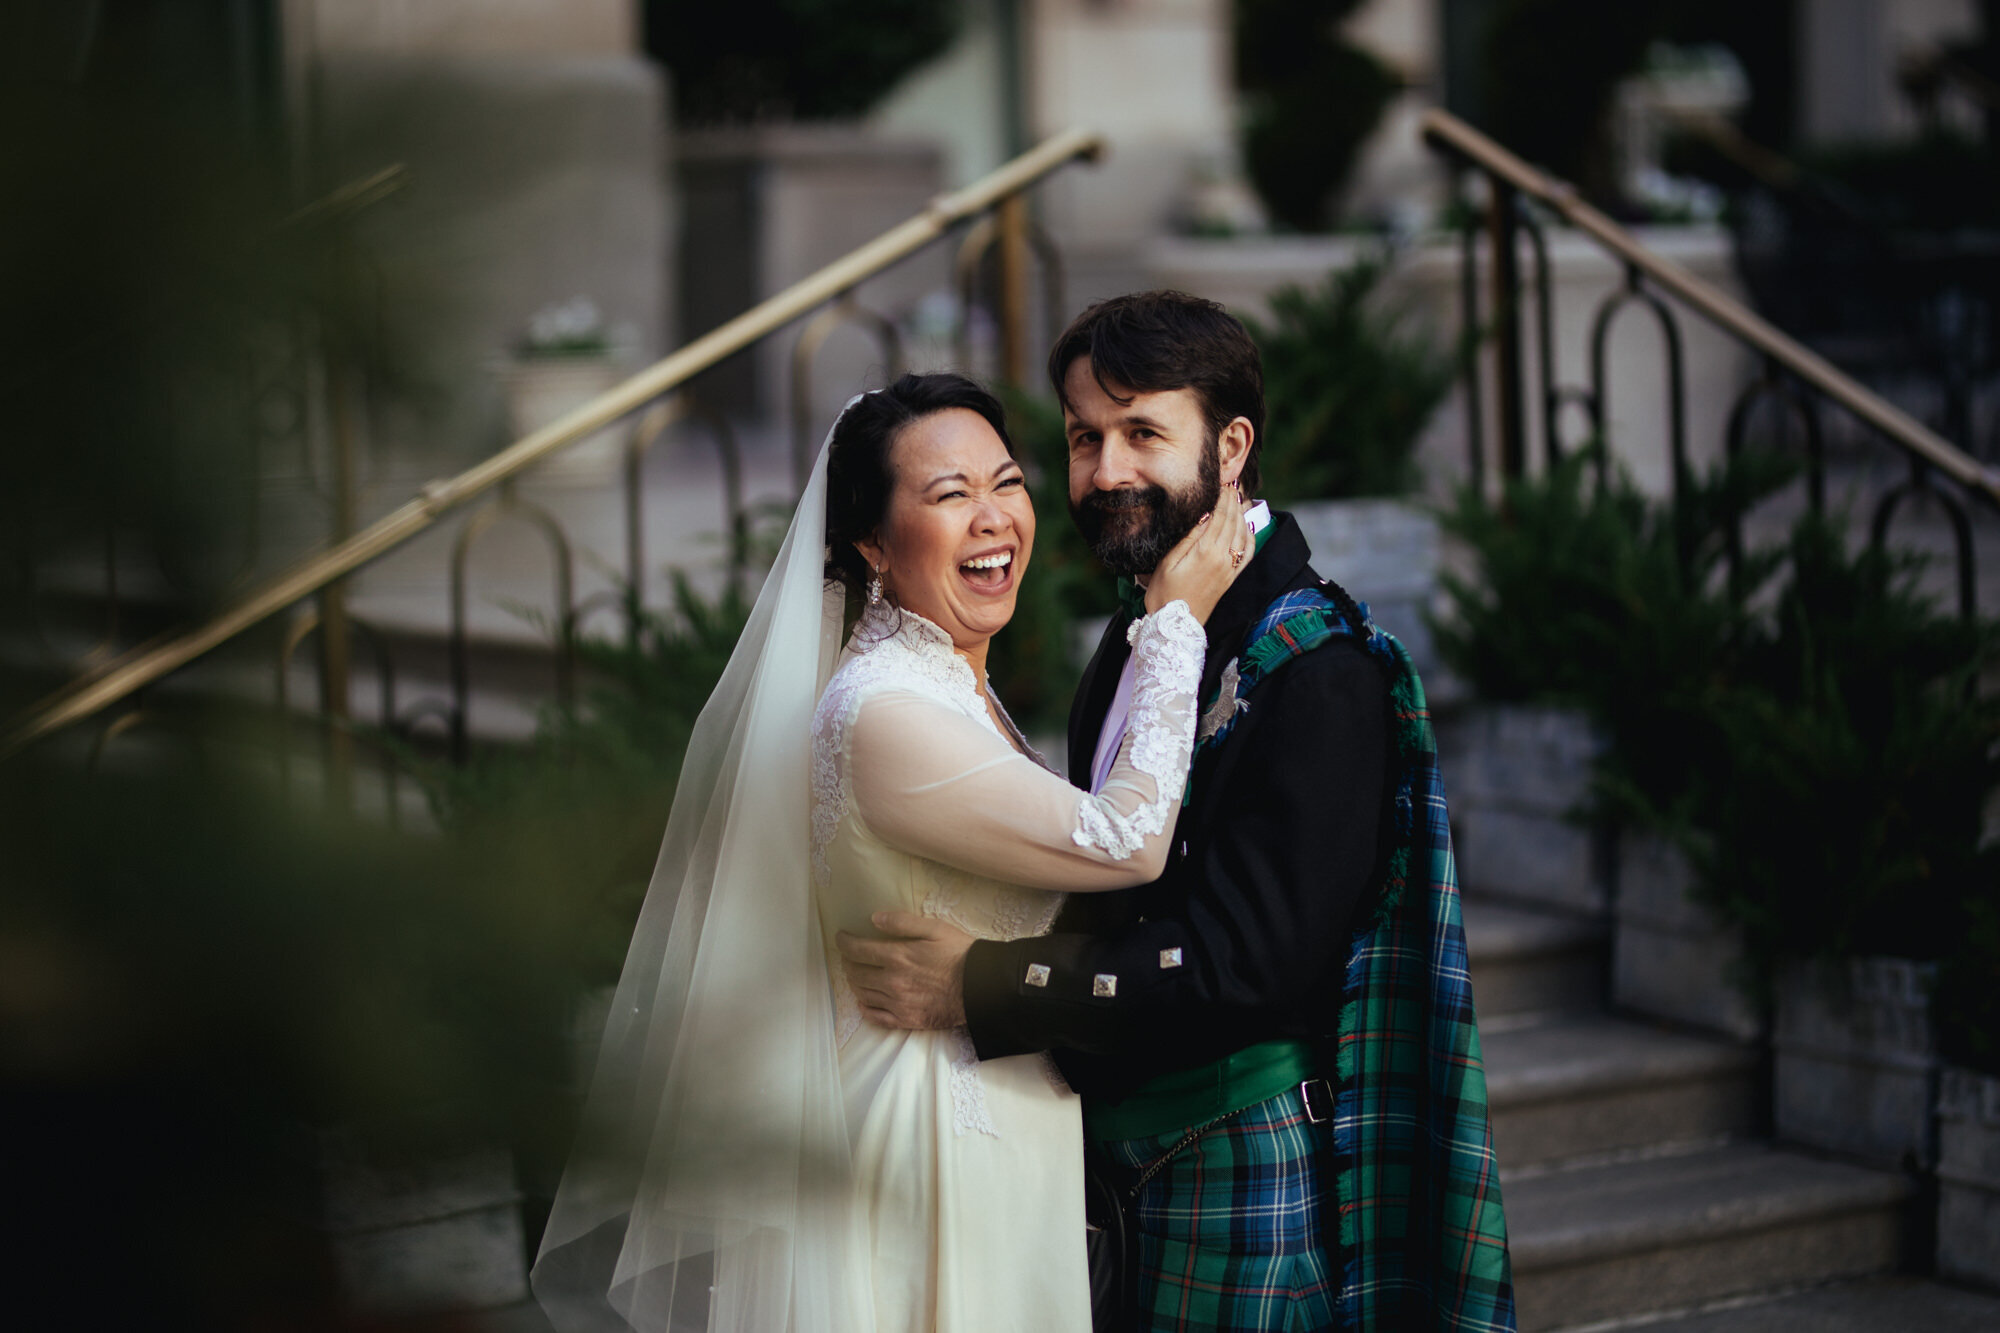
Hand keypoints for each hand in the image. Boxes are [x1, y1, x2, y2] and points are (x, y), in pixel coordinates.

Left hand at [835, 911, 973, 1029]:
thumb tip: (874, 918)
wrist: (981, 987)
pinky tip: (864, 1001)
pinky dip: (865, 1008)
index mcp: (897, 956)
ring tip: (856, 974)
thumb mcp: (934, 928)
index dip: (844, 942)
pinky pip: (876, 1017)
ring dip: (854, 982)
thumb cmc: (960, 953)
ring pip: (862, 994)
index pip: (857, 950)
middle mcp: (892, 982)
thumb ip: (902, 922)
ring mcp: (898, 1003)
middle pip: (855, 973)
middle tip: (848, 956)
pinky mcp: (907, 1020)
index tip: (841, 937)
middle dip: (847, 962)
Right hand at [1145, 482, 1252, 621]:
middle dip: (1233, 500)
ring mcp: (1230, 569)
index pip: (1219, 516)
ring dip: (1242, 514)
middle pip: (1233, 521)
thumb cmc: (1164, 594)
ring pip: (1243, 534)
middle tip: (1233, 483)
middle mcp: (1223, 558)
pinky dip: (1250, 536)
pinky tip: (1247, 526)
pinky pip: (1248, 553)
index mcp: (1206, 552)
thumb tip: (1203, 516)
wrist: (1175, 626)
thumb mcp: (1167, 562)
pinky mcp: (1232, 578)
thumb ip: (1187, 538)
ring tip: (1240, 498)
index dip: (1222, 497)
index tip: (1223, 482)